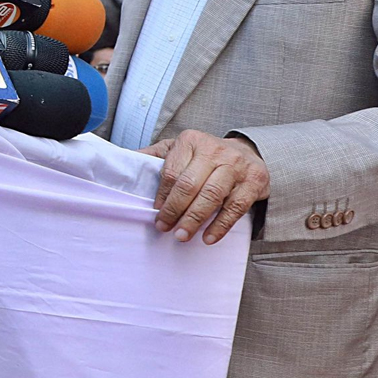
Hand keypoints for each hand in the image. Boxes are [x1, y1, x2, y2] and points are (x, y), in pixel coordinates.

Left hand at [141, 130, 269, 243]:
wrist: (249, 152)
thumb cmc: (206, 156)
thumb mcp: (180, 149)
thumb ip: (154, 156)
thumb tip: (122, 162)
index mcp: (192, 141)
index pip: (172, 172)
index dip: (162, 195)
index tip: (156, 212)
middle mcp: (215, 150)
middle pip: (190, 185)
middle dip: (174, 210)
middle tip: (164, 228)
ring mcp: (237, 165)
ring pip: (212, 196)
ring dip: (194, 220)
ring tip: (182, 235)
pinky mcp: (254, 181)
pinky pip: (236, 207)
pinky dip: (221, 225)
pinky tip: (208, 237)